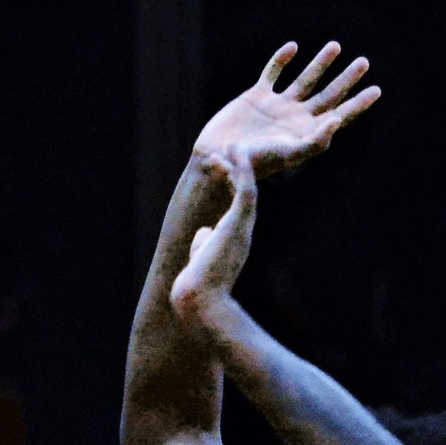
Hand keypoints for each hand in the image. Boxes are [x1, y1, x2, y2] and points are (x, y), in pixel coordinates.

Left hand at [170, 151, 256, 323]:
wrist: (200, 300)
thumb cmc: (198, 286)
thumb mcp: (201, 259)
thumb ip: (204, 243)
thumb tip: (202, 232)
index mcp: (234, 239)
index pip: (238, 207)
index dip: (234, 187)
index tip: (225, 170)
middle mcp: (242, 230)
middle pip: (245, 193)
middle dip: (240, 171)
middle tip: (234, 149)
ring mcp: (242, 225)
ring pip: (247, 186)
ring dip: (241, 164)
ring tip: (235, 144)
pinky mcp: (238, 221)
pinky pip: (245, 187)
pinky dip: (241, 167)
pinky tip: (236, 149)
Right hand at [194, 41, 378, 178]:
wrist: (219, 160)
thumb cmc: (254, 163)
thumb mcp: (289, 154)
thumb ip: (316, 140)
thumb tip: (337, 120)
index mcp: (305, 133)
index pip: (338, 116)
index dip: (357, 104)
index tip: (376, 91)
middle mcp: (293, 118)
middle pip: (327, 95)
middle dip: (346, 80)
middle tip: (363, 63)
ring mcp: (275, 106)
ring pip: (304, 80)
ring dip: (320, 64)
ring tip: (335, 46)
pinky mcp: (255, 97)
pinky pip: (271, 74)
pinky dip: (281, 60)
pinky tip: (292, 48)